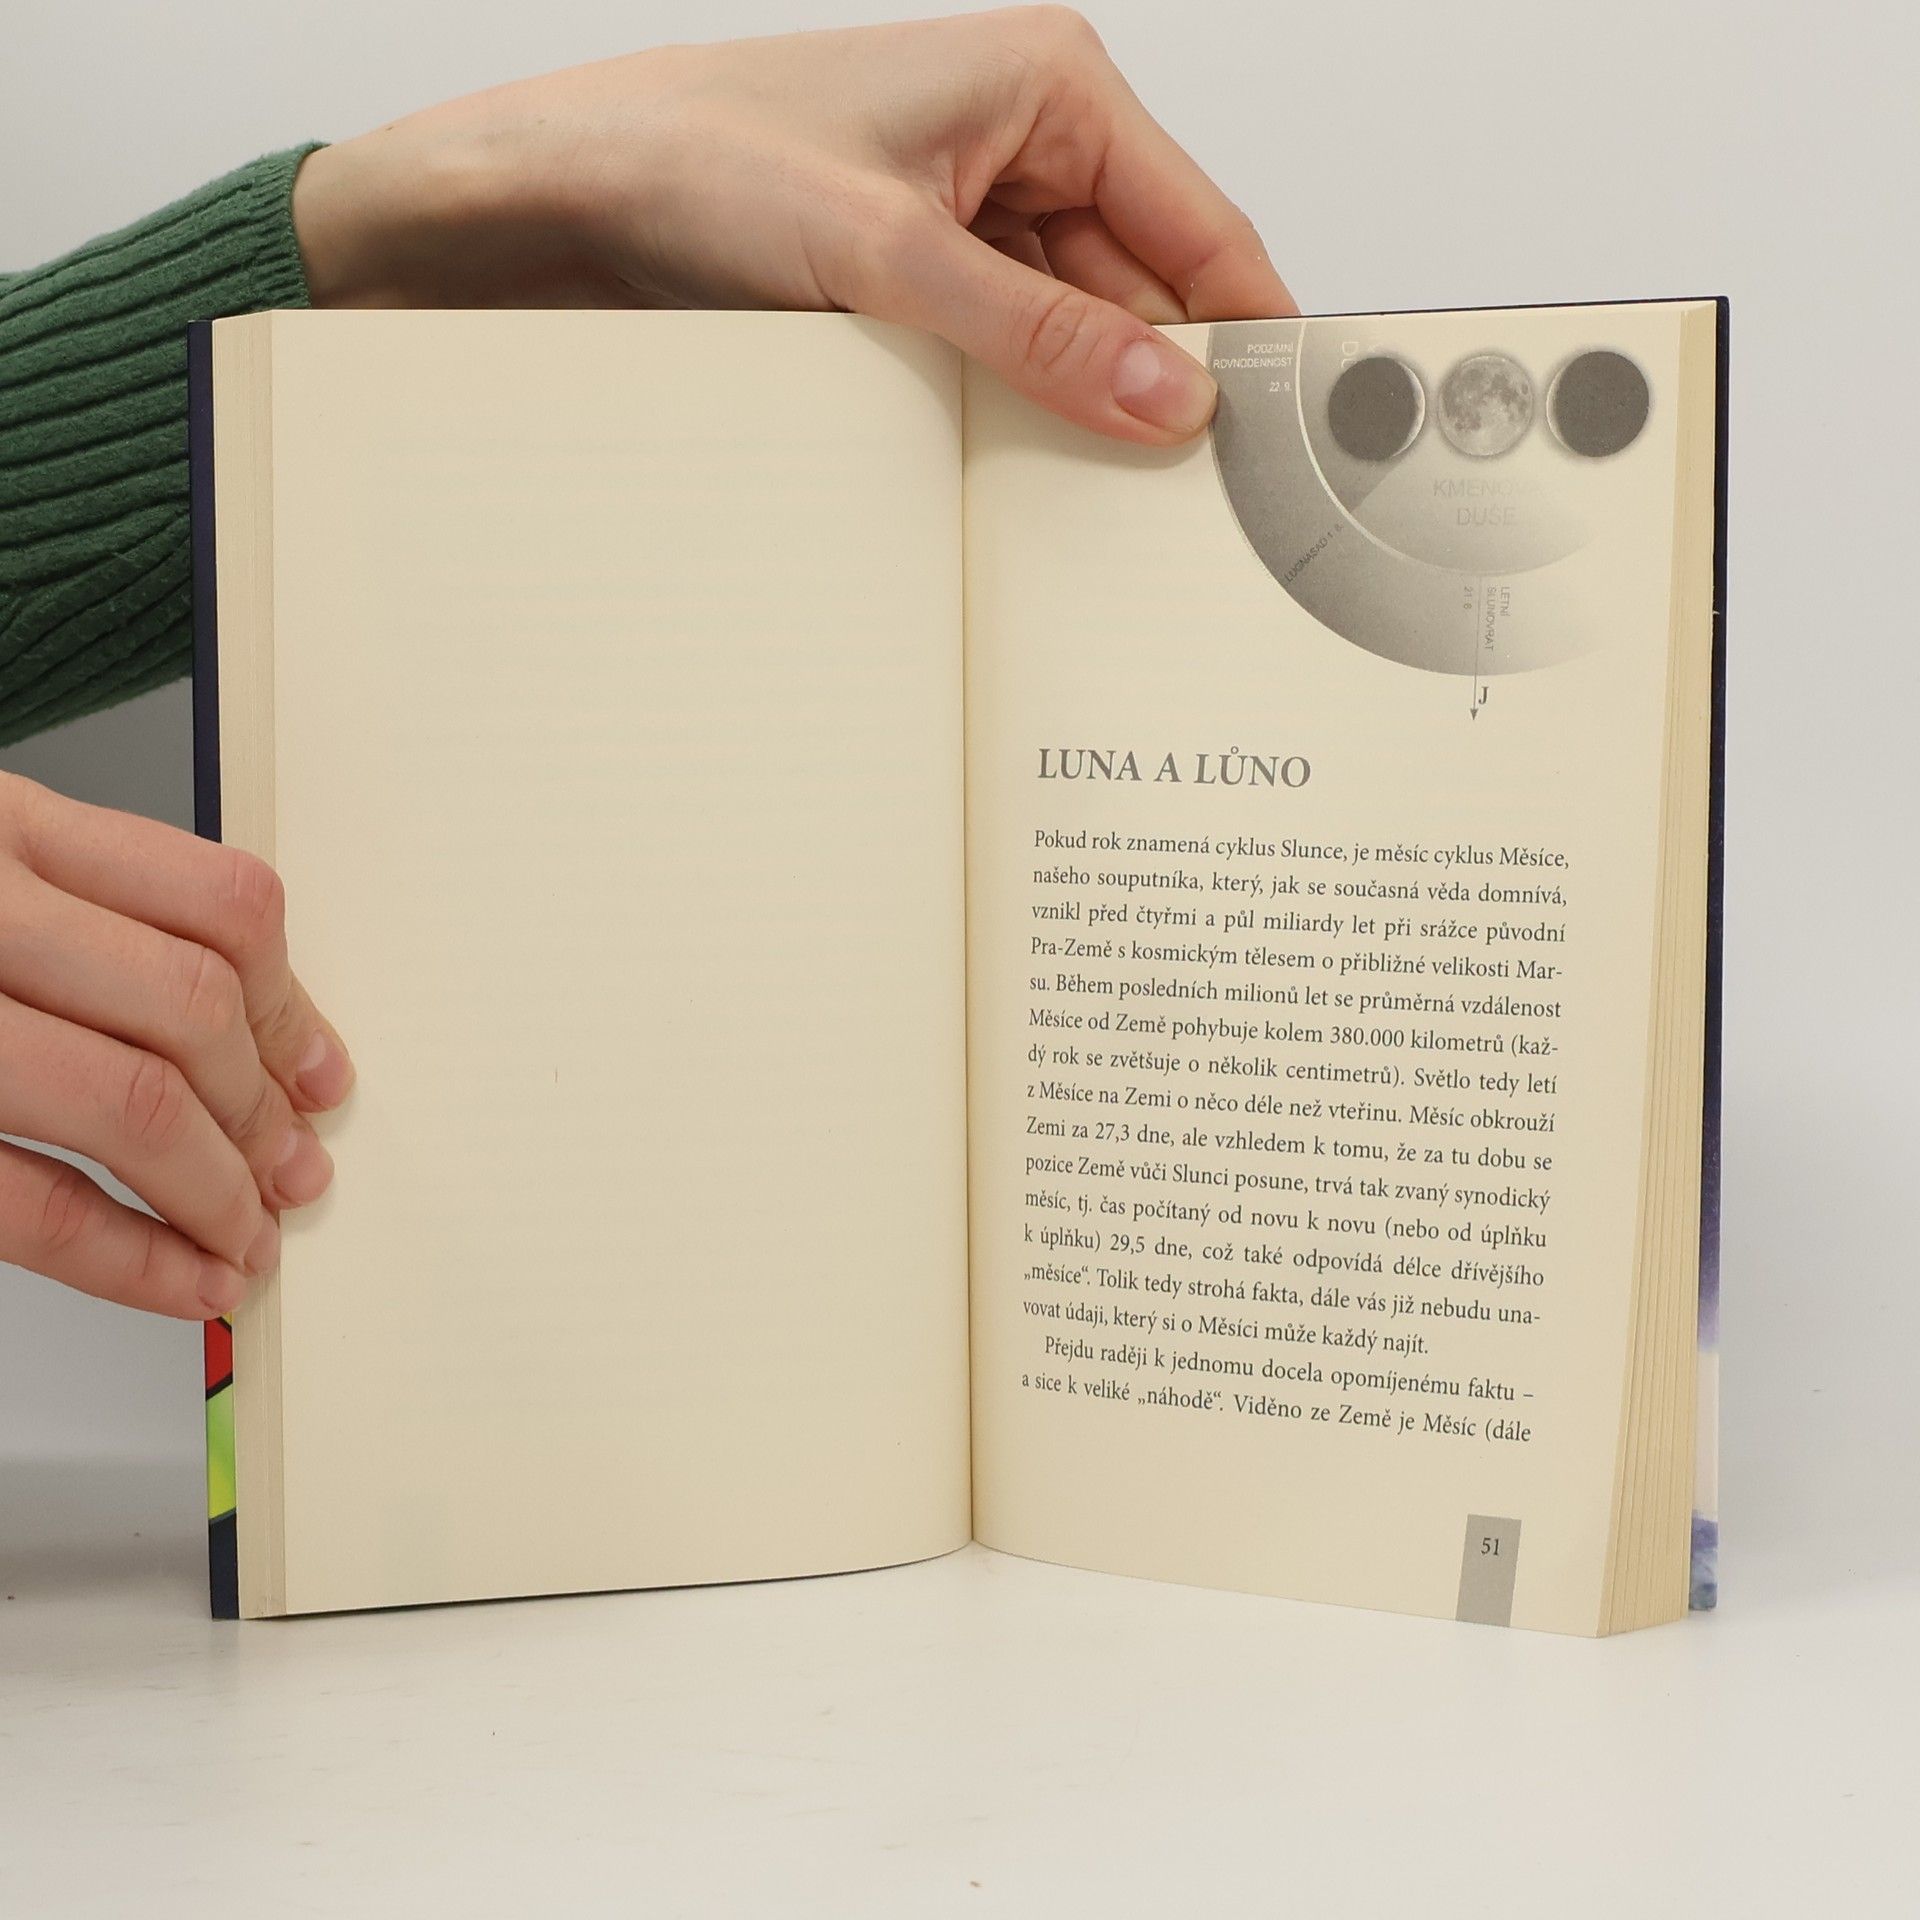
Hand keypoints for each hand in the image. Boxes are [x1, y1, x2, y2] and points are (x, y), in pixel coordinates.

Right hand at [0, 774, 351, 1318]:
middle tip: (292, 1175)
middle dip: (261, 1112)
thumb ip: (88, 915)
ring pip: (129, 1100)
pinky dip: (131, 1258)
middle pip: (191, 1006)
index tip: (323, 1078)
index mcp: (5, 827)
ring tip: (248, 1241)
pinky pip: (28, 1202)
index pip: (221, 903)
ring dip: (216, 1191)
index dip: (295, 1008)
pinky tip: (183, 1284)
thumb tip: (254, 1038)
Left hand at [291, 7, 1296, 444]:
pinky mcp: (918, 273)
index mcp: (1049, 85)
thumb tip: (1166, 399)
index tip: (1281, 439)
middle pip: (1143, 290)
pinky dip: (1016, 410)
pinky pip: (1007, 353)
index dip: (1246, 336)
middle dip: (1155, 388)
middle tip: (1181, 503)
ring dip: (1076, 407)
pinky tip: (1014, 469)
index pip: (1201, 227)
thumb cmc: (694, 157)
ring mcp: (969, 212)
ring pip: (1075, 332)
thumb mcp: (886, 254)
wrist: (557, 200)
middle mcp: (1023, 141)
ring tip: (1091, 497)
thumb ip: (1040, 334)